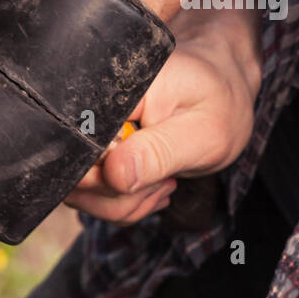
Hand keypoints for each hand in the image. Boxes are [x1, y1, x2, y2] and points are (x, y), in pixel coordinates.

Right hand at [66, 6, 261, 224]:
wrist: (221, 97)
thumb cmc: (217, 104)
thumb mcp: (201, 131)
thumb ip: (158, 153)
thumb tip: (115, 175)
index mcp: (112, 92)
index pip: (81, 146)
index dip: (106, 176)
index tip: (149, 177)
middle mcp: (91, 114)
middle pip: (77, 177)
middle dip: (120, 195)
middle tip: (165, 179)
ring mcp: (89, 140)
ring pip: (83, 195)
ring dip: (125, 204)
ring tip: (163, 180)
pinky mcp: (94, 160)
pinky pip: (94, 199)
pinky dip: (125, 205)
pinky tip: (153, 185)